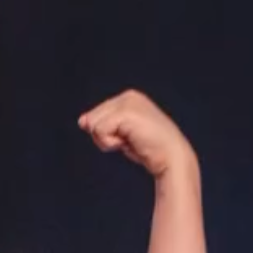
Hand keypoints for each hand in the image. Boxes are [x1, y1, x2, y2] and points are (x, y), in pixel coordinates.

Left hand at [78, 90, 193, 178]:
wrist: (170, 156)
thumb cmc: (149, 149)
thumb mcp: (121, 135)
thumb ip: (102, 125)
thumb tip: (82, 121)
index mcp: (128, 98)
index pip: (96, 116)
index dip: (106, 134)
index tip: (128, 138)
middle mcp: (128, 96)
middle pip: (92, 119)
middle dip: (105, 136)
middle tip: (128, 141)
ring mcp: (127, 103)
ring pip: (93, 125)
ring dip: (107, 141)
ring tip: (129, 141)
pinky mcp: (125, 113)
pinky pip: (99, 131)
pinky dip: (109, 143)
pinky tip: (127, 143)